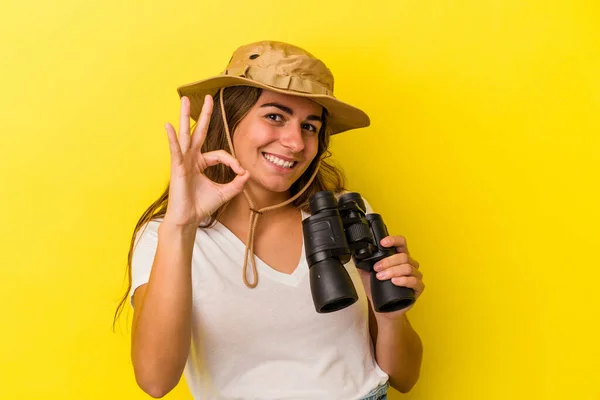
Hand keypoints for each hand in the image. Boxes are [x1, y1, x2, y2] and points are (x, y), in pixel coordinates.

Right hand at [163, 95, 249, 226]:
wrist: (188, 219)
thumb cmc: (201, 206)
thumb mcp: (224, 193)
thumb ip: (236, 183)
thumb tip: (247, 173)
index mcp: (200, 163)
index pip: (220, 154)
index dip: (232, 161)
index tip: (240, 172)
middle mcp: (191, 158)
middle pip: (198, 132)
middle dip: (203, 115)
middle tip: (207, 97)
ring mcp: (183, 161)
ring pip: (185, 135)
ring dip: (184, 116)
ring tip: (184, 99)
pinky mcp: (177, 168)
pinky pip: (175, 150)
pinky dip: (172, 138)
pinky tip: (168, 126)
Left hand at [357, 235, 424, 318]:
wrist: (384, 310)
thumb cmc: (378, 291)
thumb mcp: (366, 274)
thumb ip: (362, 263)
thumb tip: (352, 253)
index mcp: (399, 258)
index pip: (401, 243)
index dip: (394, 240)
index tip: (383, 243)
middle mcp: (409, 265)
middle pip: (403, 256)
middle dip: (388, 261)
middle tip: (377, 268)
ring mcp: (415, 276)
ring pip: (408, 267)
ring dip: (393, 271)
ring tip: (381, 277)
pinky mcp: (418, 288)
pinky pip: (414, 281)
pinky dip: (404, 280)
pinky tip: (395, 282)